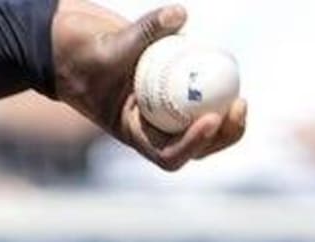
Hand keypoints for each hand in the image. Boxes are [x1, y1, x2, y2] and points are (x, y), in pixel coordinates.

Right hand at [49, 2, 246, 170]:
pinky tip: (227, 70)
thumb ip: (142, 33)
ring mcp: (164, 110)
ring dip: (227, 121)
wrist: (74, 47)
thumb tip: (179, 14)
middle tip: (238, 106)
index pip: (167, 154)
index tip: (209, 120)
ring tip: (241, 100)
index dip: (192, 144)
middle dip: (221, 135)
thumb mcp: (107, 48)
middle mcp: (151, 127)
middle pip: (194, 148)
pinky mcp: (174, 90)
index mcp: (134, 132)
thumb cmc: (82, 55)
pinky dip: (217, 90)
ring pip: (202, 126)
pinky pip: (202, 98)